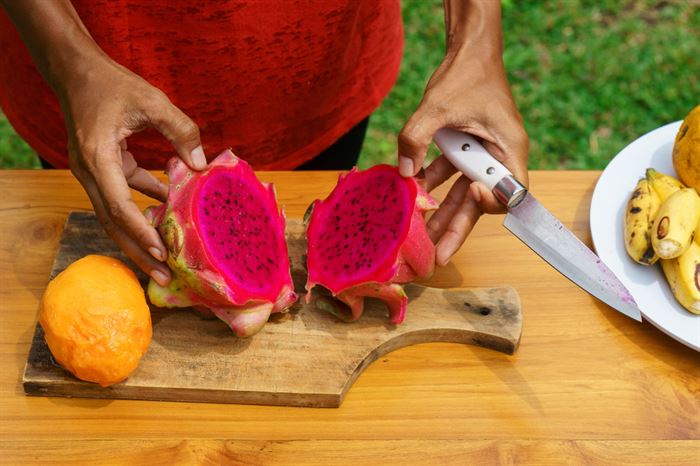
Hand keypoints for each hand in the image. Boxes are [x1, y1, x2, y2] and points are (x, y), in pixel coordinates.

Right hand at [58, 57, 206, 284]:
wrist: (76, 70)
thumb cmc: (111, 82)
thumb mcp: (151, 100)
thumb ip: (180, 130)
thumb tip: (200, 166)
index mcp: (97, 156)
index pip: (118, 204)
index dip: (140, 231)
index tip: (161, 251)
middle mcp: (89, 171)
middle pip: (113, 222)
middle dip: (139, 252)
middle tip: (164, 277)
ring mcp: (92, 172)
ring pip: (115, 214)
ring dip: (140, 236)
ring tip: (165, 260)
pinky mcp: (101, 168)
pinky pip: (122, 195)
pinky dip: (142, 207)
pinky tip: (168, 213)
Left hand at [398, 50, 528, 265]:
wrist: (468, 52)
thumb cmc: (466, 75)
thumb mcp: (438, 106)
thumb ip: (416, 138)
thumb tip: (403, 175)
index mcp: (508, 147)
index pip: (510, 190)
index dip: (492, 200)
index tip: (472, 191)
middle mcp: (497, 156)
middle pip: (480, 201)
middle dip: (457, 228)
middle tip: (438, 256)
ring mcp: (480, 154)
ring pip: (461, 193)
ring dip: (440, 212)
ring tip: (421, 237)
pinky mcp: (464, 149)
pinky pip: (448, 174)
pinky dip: (431, 184)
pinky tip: (412, 196)